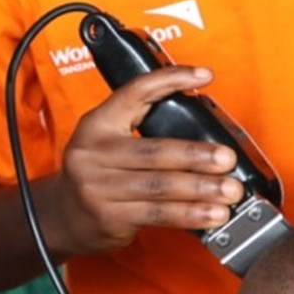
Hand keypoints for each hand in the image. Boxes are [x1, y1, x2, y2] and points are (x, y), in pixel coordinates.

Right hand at [50, 68, 244, 255]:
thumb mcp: (108, 139)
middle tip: (227, 159)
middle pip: (155, 151)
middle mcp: (94, 154)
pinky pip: (158, 215)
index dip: (171, 79)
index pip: (136, 92)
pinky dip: (189, 215)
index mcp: (97, 124)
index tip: (204, 75)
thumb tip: (200, 118)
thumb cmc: (98, 172)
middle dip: (196, 156)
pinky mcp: (110, 218)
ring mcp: (100, 188)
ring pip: (160, 187)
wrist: (64, 216)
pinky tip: (211, 216)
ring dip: (200, 190)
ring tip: (229, 192)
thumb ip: (142, 124)